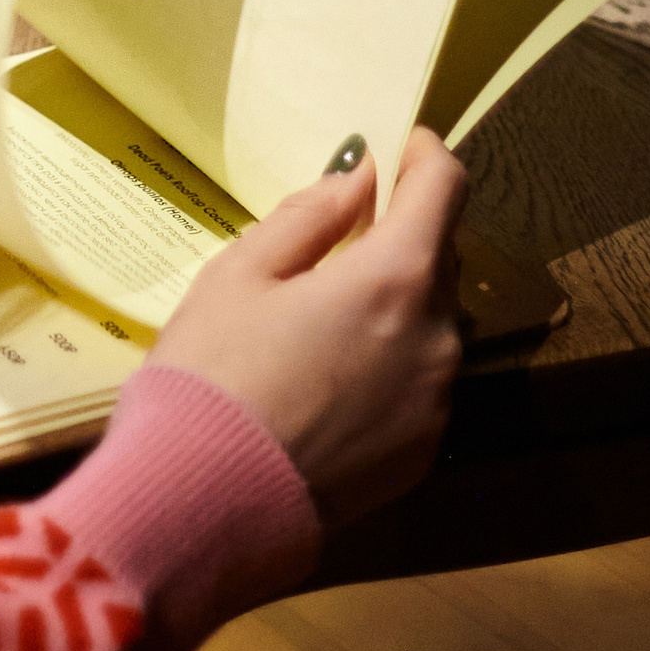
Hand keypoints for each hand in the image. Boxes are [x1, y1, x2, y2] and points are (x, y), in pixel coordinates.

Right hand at [147, 129, 467, 529]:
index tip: (398, 143)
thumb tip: (359, 177)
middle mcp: (437, 337)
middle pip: (438, 259)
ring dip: (394, 304)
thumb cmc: (212, 374)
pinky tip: (325, 381)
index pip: (444, 188)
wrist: (205, 507)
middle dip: (400, 235)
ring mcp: (436, 402)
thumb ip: (309, 217)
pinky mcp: (422, 454)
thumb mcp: (240, 273)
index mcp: (396, 278)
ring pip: (430, 325)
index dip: (424, 155)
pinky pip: (419, 384)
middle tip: (338, 236)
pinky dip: (388, 364)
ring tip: (321, 319)